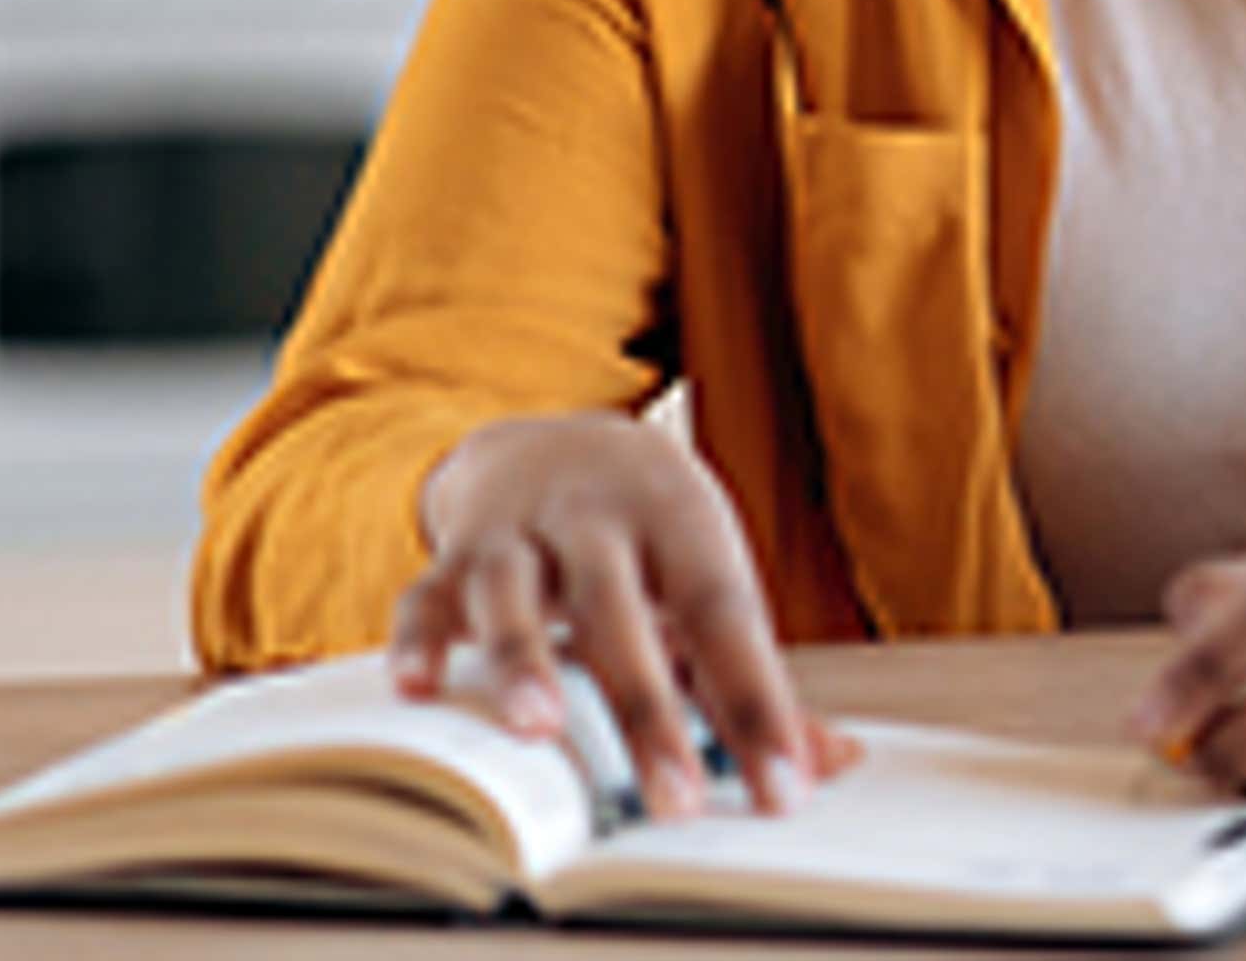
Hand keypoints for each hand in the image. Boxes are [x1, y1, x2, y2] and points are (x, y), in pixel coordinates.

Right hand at [391, 411, 855, 818]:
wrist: (558, 441)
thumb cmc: (649, 535)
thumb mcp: (706, 577)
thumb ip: (752, 674)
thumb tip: (829, 762)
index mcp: (683, 523)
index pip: (727, 615)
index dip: (758, 703)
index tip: (785, 788)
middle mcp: (599, 518)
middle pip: (621, 610)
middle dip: (647, 710)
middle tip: (674, 803)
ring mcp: (519, 533)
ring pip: (514, 592)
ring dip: (523, 659)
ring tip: (539, 732)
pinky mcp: (452, 555)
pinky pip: (426, 595)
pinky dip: (418, 641)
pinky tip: (417, 691)